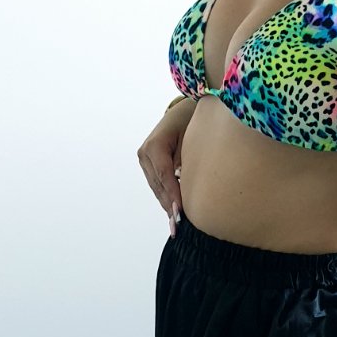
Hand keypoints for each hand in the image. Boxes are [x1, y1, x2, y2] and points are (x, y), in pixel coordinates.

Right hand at [138, 102, 191, 236]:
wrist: (184, 110)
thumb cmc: (193, 121)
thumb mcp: (193, 138)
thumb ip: (189, 162)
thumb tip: (191, 188)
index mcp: (155, 145)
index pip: (165, 175)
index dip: (173, 195)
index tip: (181, 212)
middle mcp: (145, 152)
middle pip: (158, 184)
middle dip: (169, 205)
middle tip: (178, 225)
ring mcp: (144, 158)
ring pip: (156, 187)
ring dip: (166, 205)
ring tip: (175, 225)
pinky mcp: (147, 163)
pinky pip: (157, 183)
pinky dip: (165, 197)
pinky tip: (172, 213)